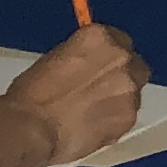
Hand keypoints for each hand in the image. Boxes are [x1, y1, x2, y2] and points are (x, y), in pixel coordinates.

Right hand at [0, 23, 148, 166]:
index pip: (119, 40)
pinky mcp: (129, 118)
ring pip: (134, 93)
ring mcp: (128, 89)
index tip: (100, 66)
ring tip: (93, 114)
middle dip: (122, 76)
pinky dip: (114, 122)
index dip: (109, 56)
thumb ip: (82, 59)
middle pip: (135, 65)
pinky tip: (93, 129)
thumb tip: (89, 67)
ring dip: (119, 100)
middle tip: (101, 91)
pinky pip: (127, 117)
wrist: (31, 129)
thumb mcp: (55, 60)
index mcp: (99, 37)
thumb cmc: (31, 94)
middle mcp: (120, 58)